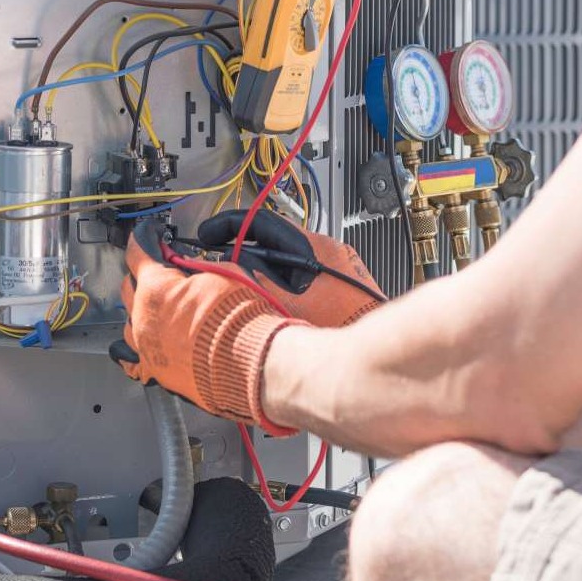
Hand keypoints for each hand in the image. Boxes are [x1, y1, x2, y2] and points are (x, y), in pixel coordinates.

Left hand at [110, 229, 295, 433]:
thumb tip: (192, 266)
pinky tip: (139, 345)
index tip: (150, 235)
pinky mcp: (157, 371)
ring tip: (156, 307)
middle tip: (161, 271)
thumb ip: (197, 267)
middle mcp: (144, 317)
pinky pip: (133, 361)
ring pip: (129, 322)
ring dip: (140, 310)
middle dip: (143, 275)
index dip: (146, 239)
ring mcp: (147, 346)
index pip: (138, 252)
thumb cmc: (240, 318)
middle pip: (129, 287)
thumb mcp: (222, 273)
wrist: (251, 361)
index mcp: (156, 287)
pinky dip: (135, 350)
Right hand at [195, 209, 383, 327]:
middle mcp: (330, 251)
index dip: (229, 225)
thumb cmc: (338, 330)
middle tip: (220, 264)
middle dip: (245, 251)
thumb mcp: (282, 305)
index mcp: (314, 248)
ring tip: (245, 289)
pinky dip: (284, 282)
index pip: (263, 221)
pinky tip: (274, 304)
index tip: (209, 234)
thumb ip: (253, 280)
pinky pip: (306, 275)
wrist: (373, 359)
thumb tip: (229, 265)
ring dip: (264, 270)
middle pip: (276, 240)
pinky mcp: (345, 285)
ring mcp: (340, 268)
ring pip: (289, 260)